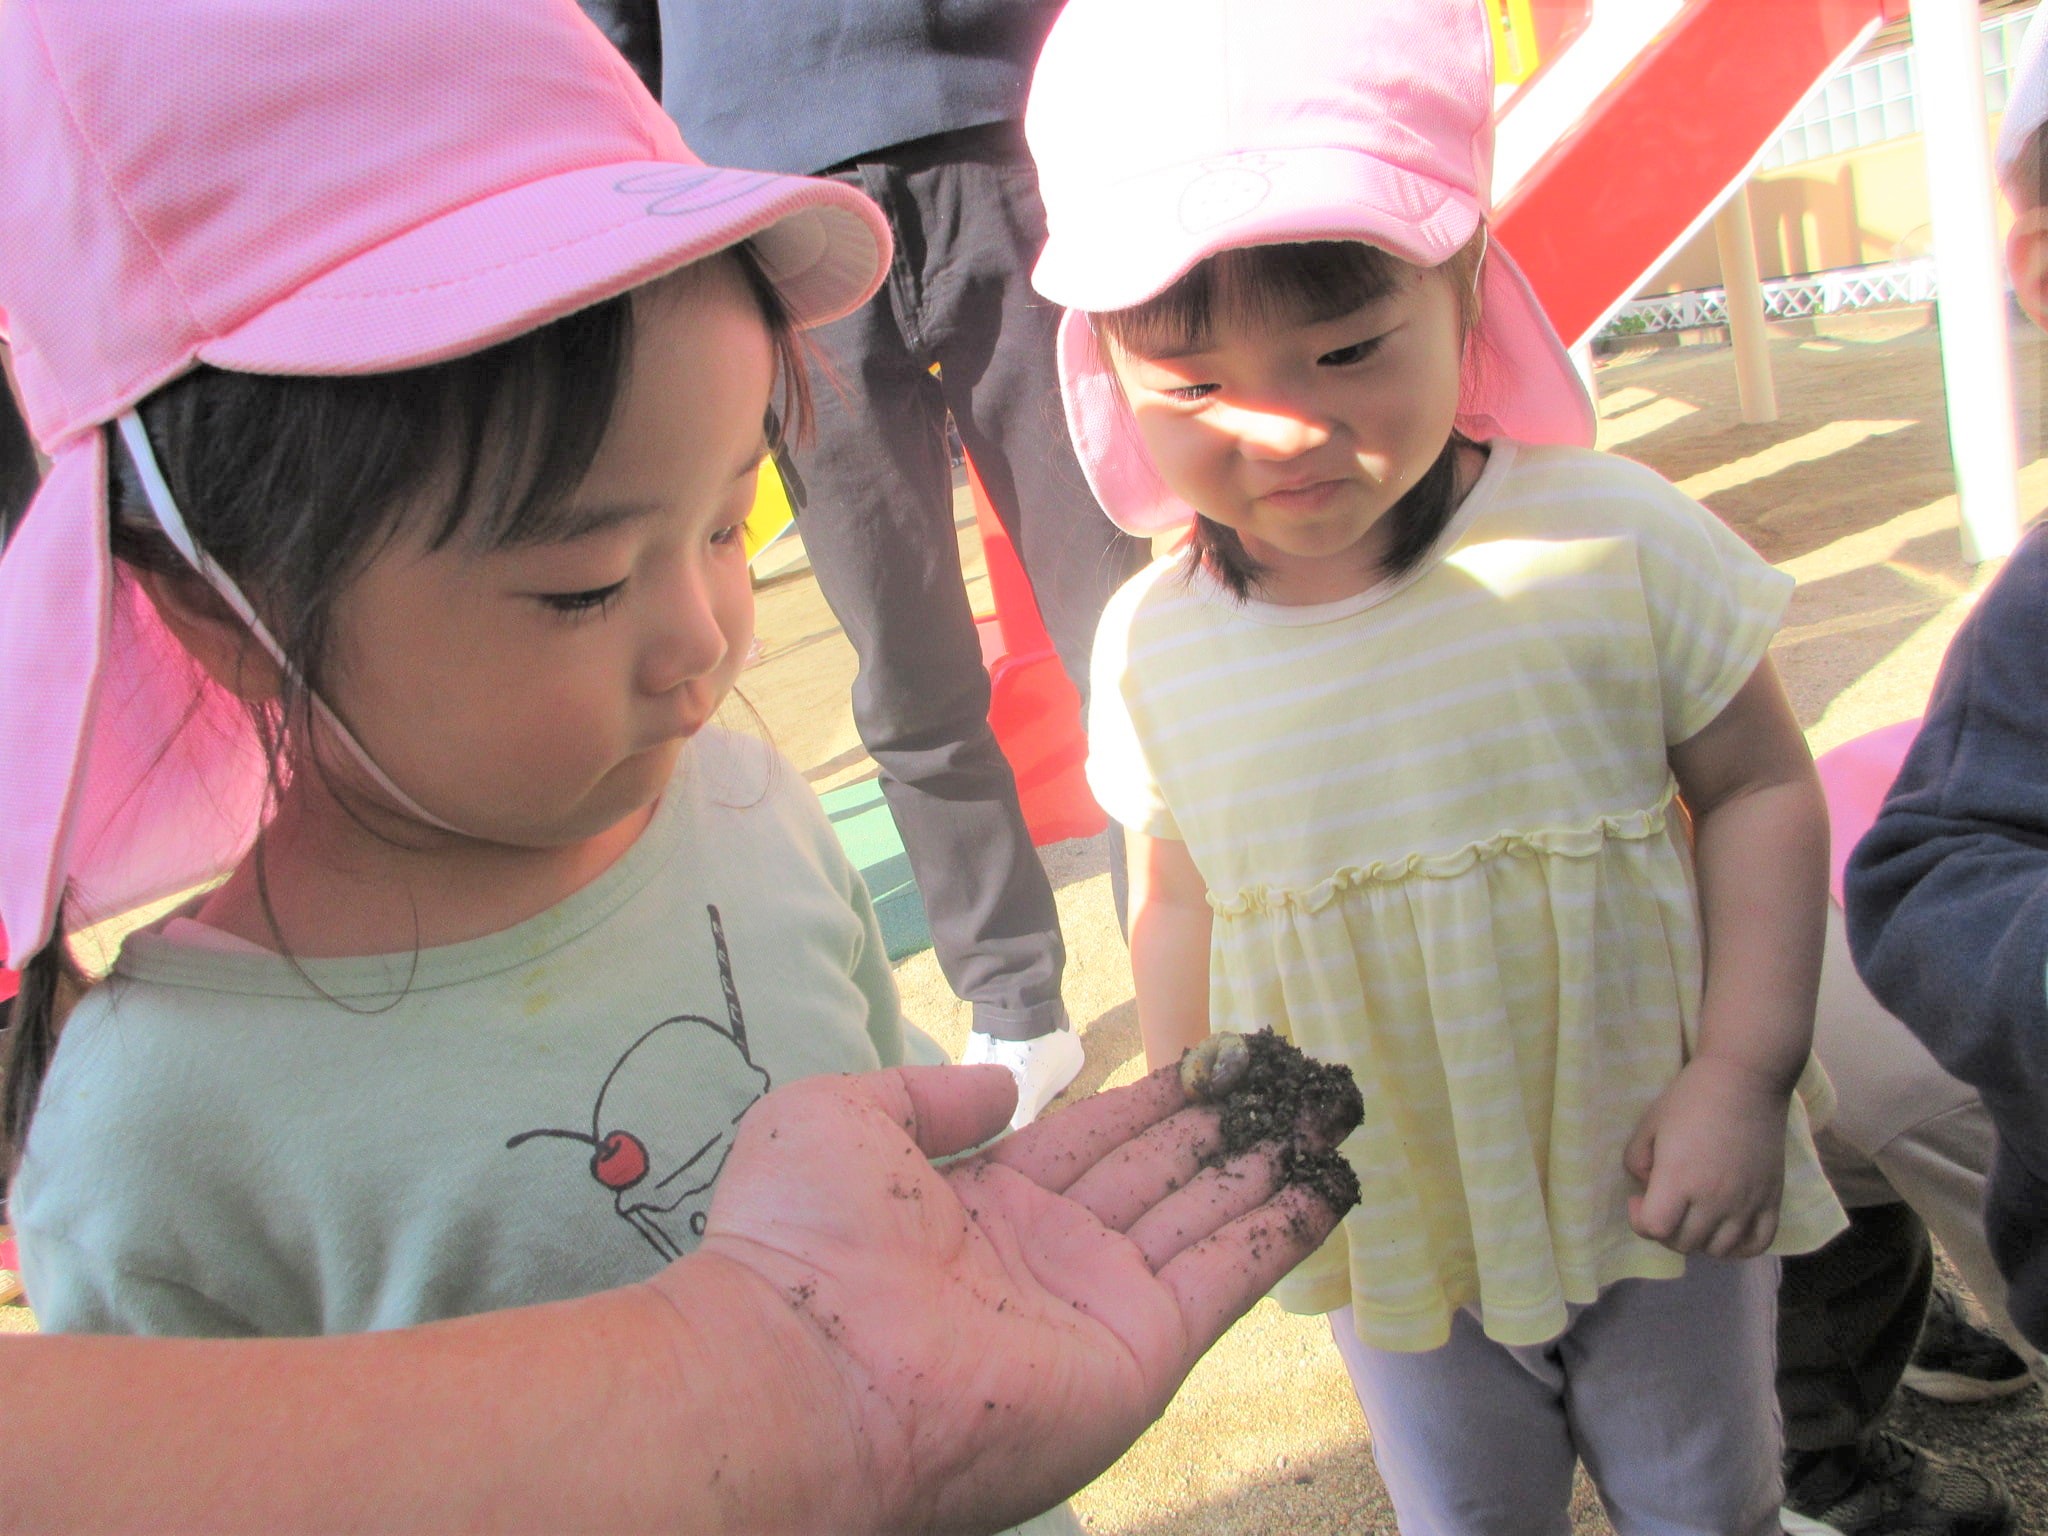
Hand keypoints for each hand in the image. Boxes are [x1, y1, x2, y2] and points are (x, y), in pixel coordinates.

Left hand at [681, 1060, 1354, 1534]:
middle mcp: (1050, 1256)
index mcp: (982, 1205)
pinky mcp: (1139, 1355)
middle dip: (1228, 1127)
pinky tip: (1330, 1185)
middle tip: (1299, 1078)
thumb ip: (929, 1099)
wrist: (803, 1371)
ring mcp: (1098, 1307)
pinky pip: (1223, 1278)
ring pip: (1204, 1218)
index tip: (1217, 1056)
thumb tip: (1001, 1094)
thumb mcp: (842, 1120)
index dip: (1156, 1099)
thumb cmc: (804, 1238)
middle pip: (1161, 1174)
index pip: (1095, 1139)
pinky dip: (1281, 1232)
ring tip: (1333, 1115)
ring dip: (1269, 1166)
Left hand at [1623, 1055, 1789, 1257]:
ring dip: (1698, 1239)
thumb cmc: (1691, 1097)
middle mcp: (1715, 1199)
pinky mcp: (1772, 1200)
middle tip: (1664, 1203)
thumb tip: (1645, 1187)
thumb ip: (1636, 1161)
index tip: (1639, 1197)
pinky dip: (1738, 1247)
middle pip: (1684, 1243)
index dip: (1639, 1219)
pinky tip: (1725, 1229)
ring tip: (1693, 1215)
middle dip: (1665, 1229)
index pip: (1655, 1229)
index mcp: (1680, 1179)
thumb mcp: (1649, 1124)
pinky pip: (1757, 1245)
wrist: (1746, 1079)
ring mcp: (1747, 1203)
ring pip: (1718, 1250)